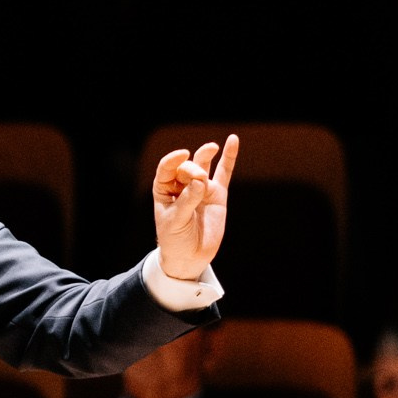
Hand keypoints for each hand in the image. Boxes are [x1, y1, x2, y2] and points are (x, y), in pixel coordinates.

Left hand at [152, 135, 238, 282]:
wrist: (190, 257)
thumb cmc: (175, 238)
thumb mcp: (175, 221)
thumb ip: (187, 200)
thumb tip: (201, 181)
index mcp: (164, 189)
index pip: (167, 168)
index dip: (174, 159)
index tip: (183, 155)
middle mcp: (182, 184)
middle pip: (187, 167)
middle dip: (193, 170)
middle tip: (199, 181)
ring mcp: (201, 187)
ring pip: (203, 164)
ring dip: (206, 153)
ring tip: (212, 147)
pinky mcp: (217, 194)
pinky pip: (224, 173)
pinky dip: (229, 157)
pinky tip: (232, 141)